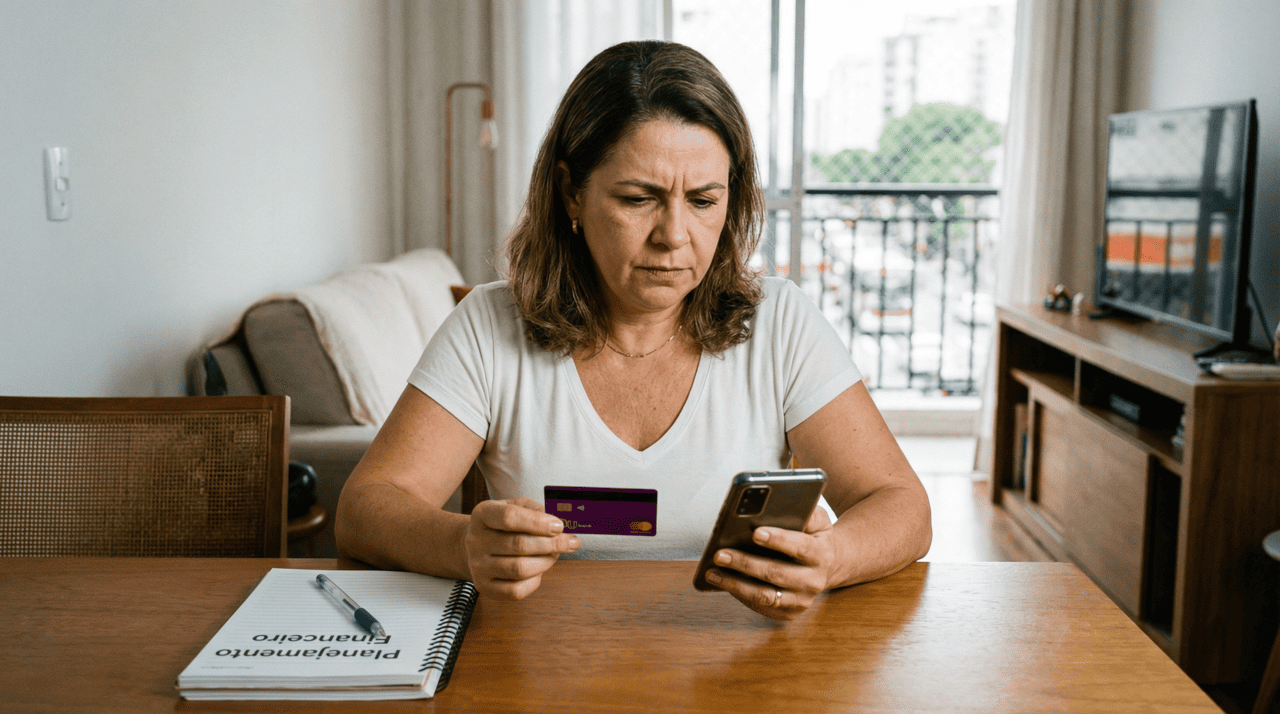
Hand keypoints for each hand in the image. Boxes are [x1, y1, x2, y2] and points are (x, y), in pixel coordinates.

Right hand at [464, 497, 580, 599]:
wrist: (478, 546)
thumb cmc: (504, 525)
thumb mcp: (516, 506)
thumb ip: (536, 510)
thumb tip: (558, 524)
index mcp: (482, 514)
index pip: (509, 517)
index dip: (538, 522)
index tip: (559, 526)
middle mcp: (476, 540)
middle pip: (518, 544)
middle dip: (552, 544)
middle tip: (570, 542)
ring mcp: (478, 566)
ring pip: (520, 569)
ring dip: (546, 561)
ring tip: (555, 554)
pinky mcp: (485, 587)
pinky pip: (515, 591)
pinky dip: (534, 581)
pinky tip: (538, 570)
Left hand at [702, 506, 835, 619]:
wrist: (828, 566)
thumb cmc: (814, 537)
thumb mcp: (817, 520)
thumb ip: (805, 512)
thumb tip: (779, 503)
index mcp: (821, 554)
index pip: (800, 546)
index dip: (778, 540)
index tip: (755, 532)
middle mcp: (814, 581)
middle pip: (776, 573)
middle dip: (745, 563)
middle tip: (720, 554)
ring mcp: (801, 600)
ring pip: (764, 595)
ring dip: (735, 584)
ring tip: (712, 572)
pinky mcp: (789, 613)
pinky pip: (760, 606)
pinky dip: (739, 594)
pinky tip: (722, 582)